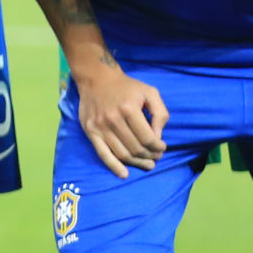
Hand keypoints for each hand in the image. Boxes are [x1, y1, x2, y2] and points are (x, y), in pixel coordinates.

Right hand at [70, 56, 167, 177]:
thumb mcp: (150, 92)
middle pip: (135, 148)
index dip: (158, 147)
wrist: (96, 78)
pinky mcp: (90, 131)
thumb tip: (158, 137)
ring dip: (137, 162)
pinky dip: (114, 166)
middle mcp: (113, 119)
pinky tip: (124, 174)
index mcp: (129, 109)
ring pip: (122, 153)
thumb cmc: (127, 86)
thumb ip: (160, 113)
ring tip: (147, 164)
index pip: (147, 138)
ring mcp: (100, 127)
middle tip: (156, 157)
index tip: (162, 148)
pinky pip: (103, 154)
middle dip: (150, 156)